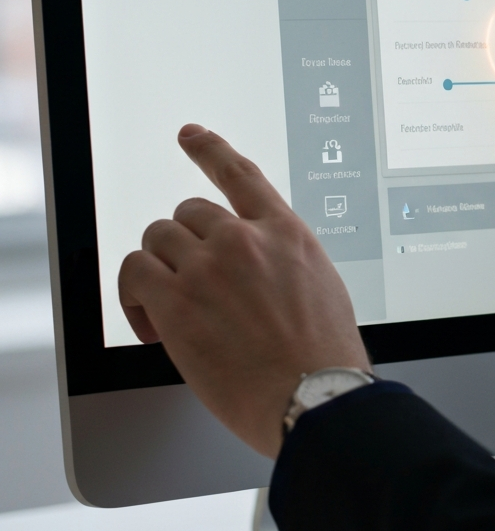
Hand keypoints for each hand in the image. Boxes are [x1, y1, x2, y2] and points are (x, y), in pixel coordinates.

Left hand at [118, 125, 369, 458]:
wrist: (314, 395)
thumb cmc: (325, 356)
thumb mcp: (322, 287)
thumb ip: (285, 263)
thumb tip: (260, 269)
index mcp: (286, 234)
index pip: (241, 175)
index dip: (211, 150)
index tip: (192, 136)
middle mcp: (246, 240)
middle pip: (188, 213)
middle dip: (184, 247)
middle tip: (190, 285)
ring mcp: (210, 266)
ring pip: (157, 239)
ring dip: (160, 269)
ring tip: (170, 310)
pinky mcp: (178, 301)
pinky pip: (134, 273)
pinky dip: (134, 297)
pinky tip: (153, 324)